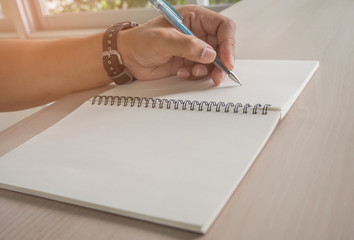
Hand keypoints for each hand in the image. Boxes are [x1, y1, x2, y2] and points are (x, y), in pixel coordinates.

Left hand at [117, 5, 235, 84]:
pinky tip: (182, 73)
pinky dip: (196, 75)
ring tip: (192, 72)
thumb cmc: (141, 41)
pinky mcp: (189, 62)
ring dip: (208, 71)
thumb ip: (187, 45)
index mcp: (194, 18)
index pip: (223, 27)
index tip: (226, 60)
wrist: (128, 58)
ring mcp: (194, 49)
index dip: (228, 43)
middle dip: (221, 62)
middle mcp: (197, 33)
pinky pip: (202, 70)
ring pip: (214, 61)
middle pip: (222, 46)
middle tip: (218, 75)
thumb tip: (210, 54)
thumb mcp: (163, 39)